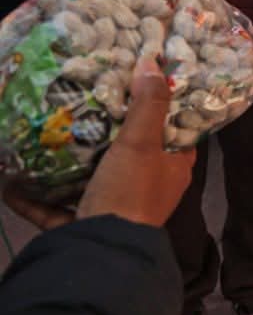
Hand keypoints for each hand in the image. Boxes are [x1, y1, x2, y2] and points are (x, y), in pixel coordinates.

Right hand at [3, 56, 195, 230]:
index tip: (141, 86)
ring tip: (46, 135)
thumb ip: (147, 104)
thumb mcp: (142, 143)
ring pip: (87, 180)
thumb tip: (153, 62)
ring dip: (65, 163)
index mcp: (170, 170)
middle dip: (104, 133)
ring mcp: (110, 210)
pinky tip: (10, 179)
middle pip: (127, 155)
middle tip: (85, 103)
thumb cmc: (129, 192)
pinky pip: (52, 208)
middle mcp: (144, 190)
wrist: (99, 253)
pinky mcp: (78, 227)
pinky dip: (32, 195)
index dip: (162, 110)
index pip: (174, 134)